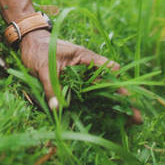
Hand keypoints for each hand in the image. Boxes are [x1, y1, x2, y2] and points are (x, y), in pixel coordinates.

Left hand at [19, 28, 142, 122]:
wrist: (27, 42)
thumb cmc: (37, 49)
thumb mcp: (44, 67)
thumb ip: (52, 87)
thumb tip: (58, 109)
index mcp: (84, 57)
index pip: (109, 67)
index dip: (117, 82)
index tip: (123, 98)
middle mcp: (87, 67)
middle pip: (109, 84)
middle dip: (122, 101)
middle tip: (137, 118)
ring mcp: (81, 76)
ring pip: (101, 92)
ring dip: (113, 106)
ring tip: (129, 123)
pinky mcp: (73, 83)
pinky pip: (88, 96)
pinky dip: (97, 107)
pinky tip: (107, 120)